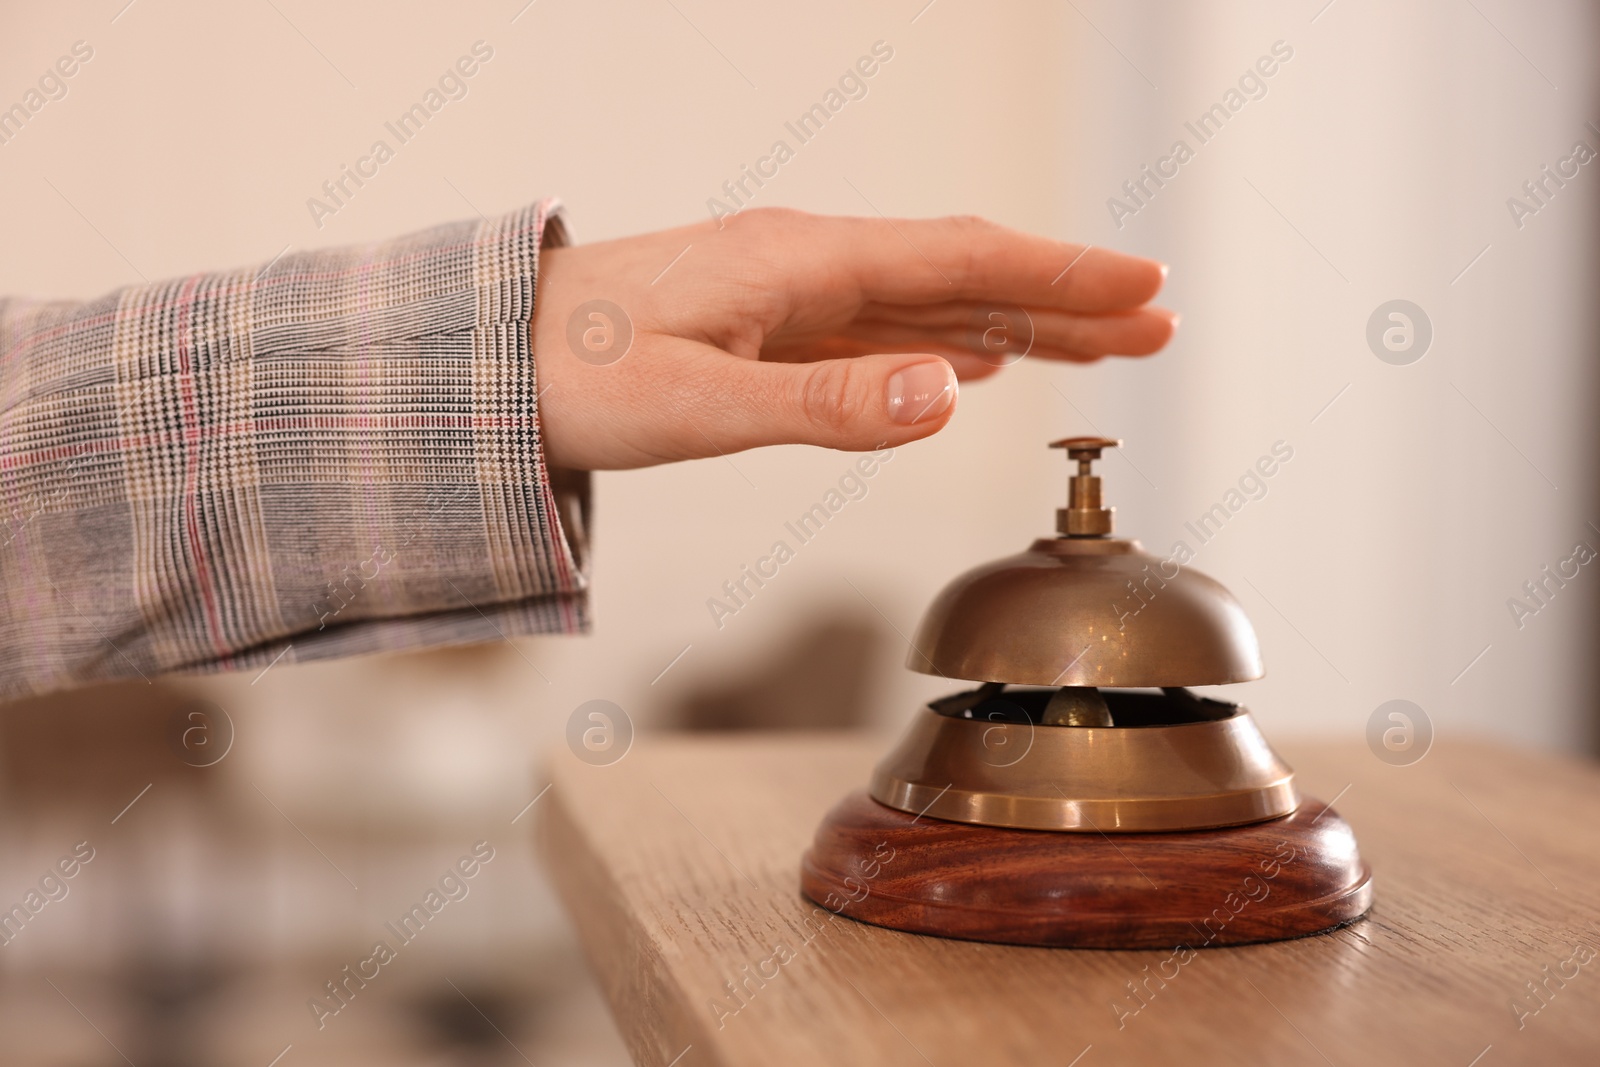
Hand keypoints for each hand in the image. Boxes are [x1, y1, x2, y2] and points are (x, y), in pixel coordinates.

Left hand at [530, 209, 1175, 469]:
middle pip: (966, 274)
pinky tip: (969, 358)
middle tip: (1155, 324)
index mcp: (803, 264)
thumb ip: (827, 404)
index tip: (1145, 287)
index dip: (1063, 275)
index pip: (964, 260)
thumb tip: (950, 393)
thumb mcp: (701, 404)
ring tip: (1096, 346)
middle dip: (1067, 300)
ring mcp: (790, 293)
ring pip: (931, 301)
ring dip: (1019, 322)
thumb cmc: (575, 378)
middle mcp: (807, 264)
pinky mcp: (767, 328)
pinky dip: (943, 340)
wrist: (485, 367)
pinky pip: (880, 328)